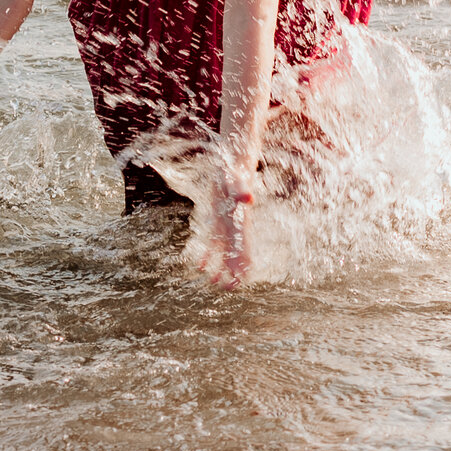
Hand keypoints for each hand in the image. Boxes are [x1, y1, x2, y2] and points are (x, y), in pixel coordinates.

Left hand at [200, 169, 254, 289]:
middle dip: (234, 271)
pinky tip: (201, 266)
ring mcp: (227, 225)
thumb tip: (249, 199)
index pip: (244, 247)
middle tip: (229, 288)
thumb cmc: (233, 170)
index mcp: (241, 222)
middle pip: (237, 254)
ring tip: (215, 283)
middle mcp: (236, 227)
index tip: (240, 278)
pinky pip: (213, 243)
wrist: (233, 161)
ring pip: (225, 252)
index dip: (243, 263)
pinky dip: (209, 255)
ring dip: (221, 267)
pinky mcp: (217, 221)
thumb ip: (240, 189)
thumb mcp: (234, 178)